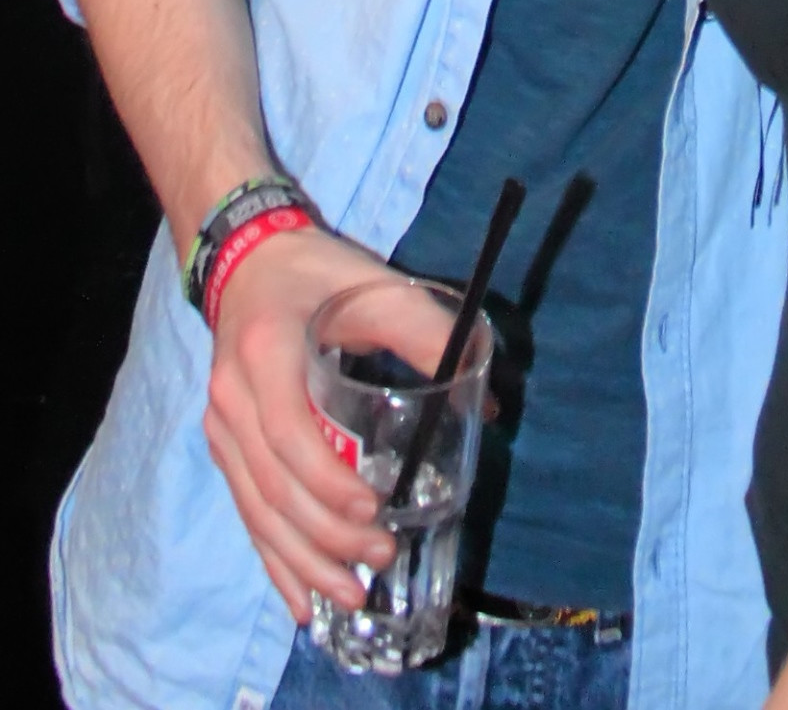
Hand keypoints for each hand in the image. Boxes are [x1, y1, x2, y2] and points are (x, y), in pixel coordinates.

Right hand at [202, 224, 443, 622]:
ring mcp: (222, 429)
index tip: (373, 507)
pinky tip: (302, 601)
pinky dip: (275, 561)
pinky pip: (248, 514)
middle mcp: (232, 400)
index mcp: (266, 354)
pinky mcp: (224, 448)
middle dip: (327, 535)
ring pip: (258, 513)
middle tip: (383, 554)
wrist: (247, 260)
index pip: (289, 436)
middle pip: (274, 488)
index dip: (328, 480)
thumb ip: (427, 334)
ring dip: (305, 561)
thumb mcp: (376, 287)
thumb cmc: (319, 274)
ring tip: (353, 595)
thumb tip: (489, 399)